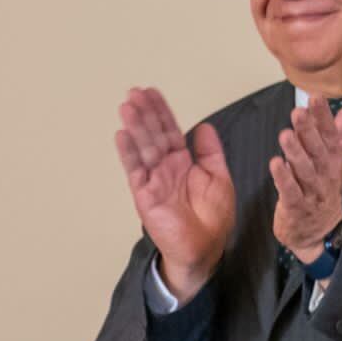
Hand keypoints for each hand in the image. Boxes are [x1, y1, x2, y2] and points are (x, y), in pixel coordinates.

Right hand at [116, 87, 235, 301]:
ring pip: (143, 148)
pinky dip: (129, 152)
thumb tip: (204, 125)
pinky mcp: (145, 195)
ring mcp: (154, 180)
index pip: (170, 131)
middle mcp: (165, 168)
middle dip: (145, 113)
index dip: (161, 112)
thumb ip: (210, 152)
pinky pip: (136, 170)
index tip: (152, 93)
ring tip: (127, 105)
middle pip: (154, 135)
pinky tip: (122, 134)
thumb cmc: (213, 218)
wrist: (205, 248)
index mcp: (183, 163)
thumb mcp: (218, 177)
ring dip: (135, 126)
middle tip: (135, 92)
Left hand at [270, 97, 341, 260]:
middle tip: (298, 112)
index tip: (315, 98)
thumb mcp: (335, 163)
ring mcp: (312, 192)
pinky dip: (283, 178)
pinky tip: (276, 163)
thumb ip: (340, 135)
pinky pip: (291, 192)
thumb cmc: (324, 192)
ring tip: (285, 135)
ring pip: (304, 170)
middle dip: (308, 131)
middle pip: (317, 150)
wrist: (320, 233)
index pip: (330, 135)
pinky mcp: (297, 208)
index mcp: (334, 161)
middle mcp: (325, 174)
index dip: (323, 117)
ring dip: (295, 152)